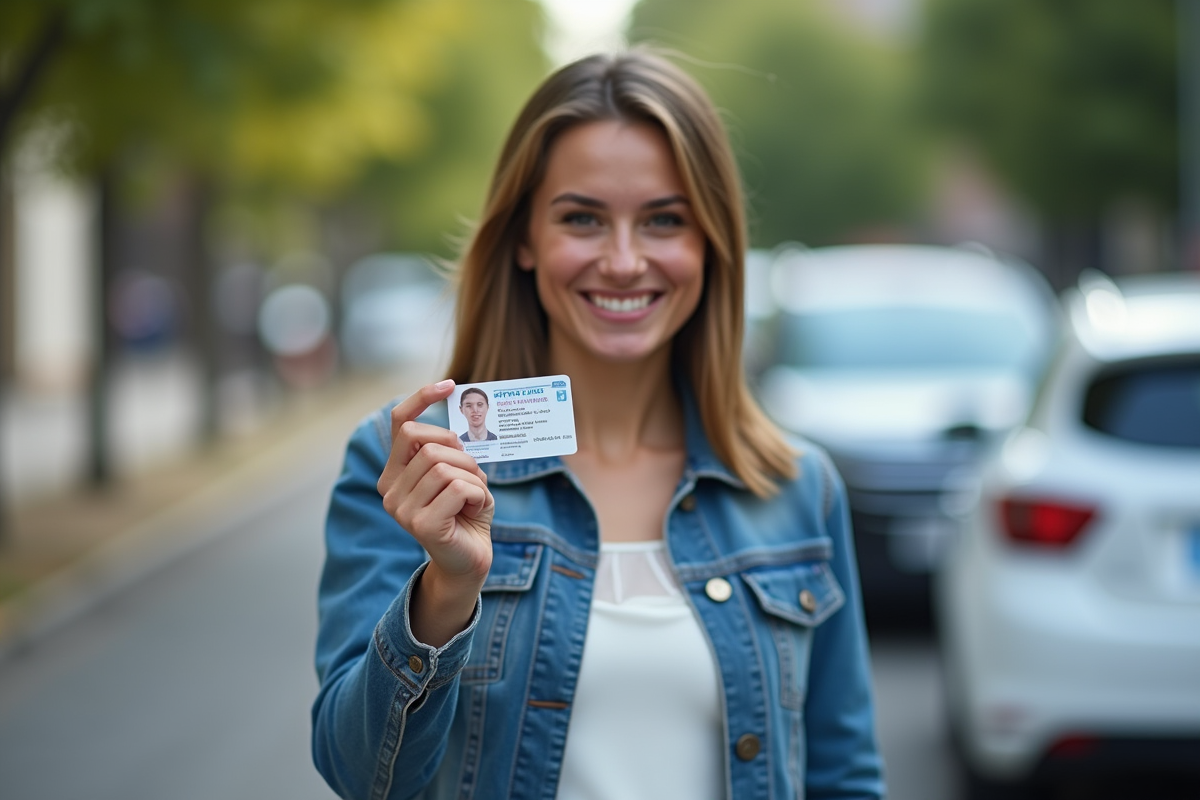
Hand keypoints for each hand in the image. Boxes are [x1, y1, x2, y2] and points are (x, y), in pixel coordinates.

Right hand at [377, 379, 493, 644]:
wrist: (470, 559)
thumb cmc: (466, 512)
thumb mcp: (458, 472)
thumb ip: (448, 448)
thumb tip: (455, 408)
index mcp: (394, 473)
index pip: (400, 423)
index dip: (422, 399)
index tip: (450, 385)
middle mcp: (389, 489)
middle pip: (430, 444)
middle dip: (462, 455)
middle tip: (473, 476)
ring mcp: (401, 508)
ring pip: (446, 466)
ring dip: (473, 478)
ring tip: (474, 499)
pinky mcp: (420, 523)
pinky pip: (458, 487)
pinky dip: (478, 494)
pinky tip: (475, 511)